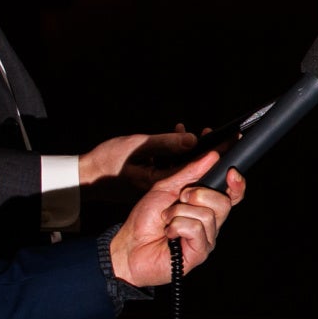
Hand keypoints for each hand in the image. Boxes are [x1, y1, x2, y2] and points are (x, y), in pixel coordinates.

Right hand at [77, 127, 203, 192]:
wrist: (88, 175)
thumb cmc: (108, 162)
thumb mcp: (138, 148)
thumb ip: (166, 144)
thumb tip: (193, 141)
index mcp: (161, 183)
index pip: (196, 169)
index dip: (214, 155)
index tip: (228, 141)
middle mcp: (164, 187)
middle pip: (195, 170)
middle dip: (207, 152)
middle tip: (214, 133)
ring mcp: (160, 184)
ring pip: (184, 166)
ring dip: (192, 149)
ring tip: (201, 132)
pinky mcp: (155, 180)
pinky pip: (173, 165)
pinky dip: (178, 151)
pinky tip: (180, 135)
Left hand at [106, 151, 238, 288]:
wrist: (129, 245)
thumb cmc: (145, 219)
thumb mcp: (165, 187)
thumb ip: (190, 172)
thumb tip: (212, 156)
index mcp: (206, 207)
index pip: (233, 196)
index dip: (237, 184)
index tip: (231, 172)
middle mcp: (211, 224)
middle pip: (223, 202)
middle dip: (197, 195)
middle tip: (179, 200)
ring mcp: (207, 239)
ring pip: (207, 215)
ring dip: (179, 213)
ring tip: (167, 220)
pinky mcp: (200, 252)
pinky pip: (197, 229)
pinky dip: (177, 226)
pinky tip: (169, 233)